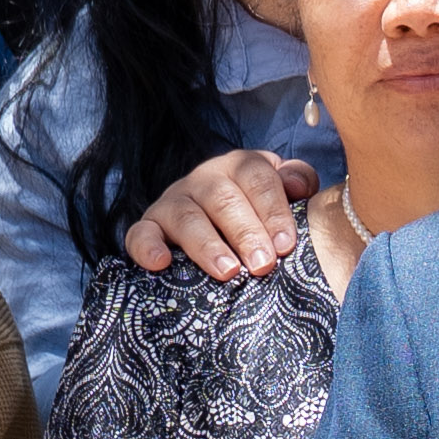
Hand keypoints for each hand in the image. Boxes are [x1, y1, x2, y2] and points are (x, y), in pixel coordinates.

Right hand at [125, 144, 314, 279]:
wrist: (217, 219)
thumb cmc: (262, 210)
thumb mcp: (284, 190)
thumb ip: (298, 181)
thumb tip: (299, 187)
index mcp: (241, 166)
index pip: (257, 179)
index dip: (273, 210)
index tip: (286, 244)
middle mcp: (205, 179)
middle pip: (223, 199)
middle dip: (245, 232)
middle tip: (263, 264)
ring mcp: (174, 201)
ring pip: (187, 217)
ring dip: (207, 244)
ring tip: (228, 271)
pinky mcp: (150, 224)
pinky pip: (140, 233)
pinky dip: (146, 247)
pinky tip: (160, 263)